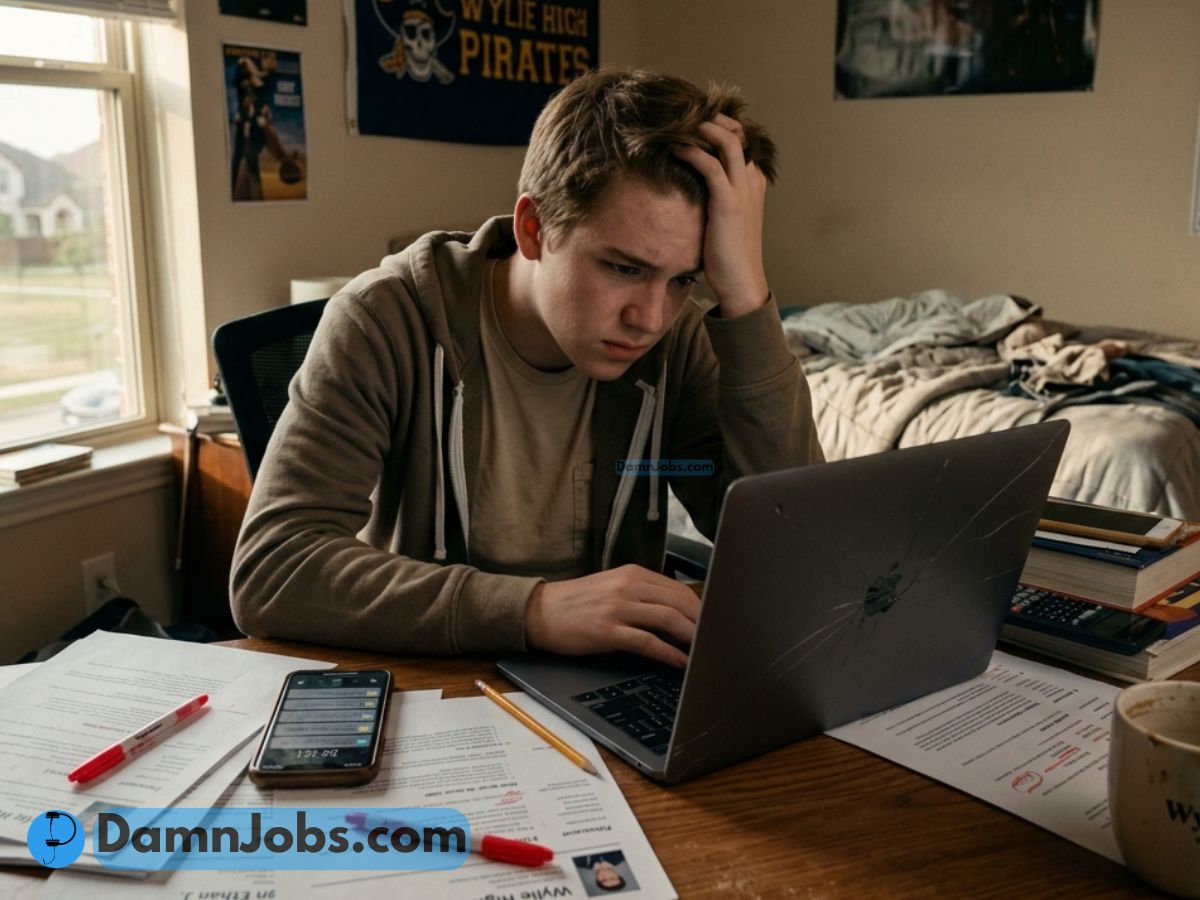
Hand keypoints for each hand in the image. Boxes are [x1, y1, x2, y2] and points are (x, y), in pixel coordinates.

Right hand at [524, 565, 700, 667]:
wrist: (540, 611)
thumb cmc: (577, 602)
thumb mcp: (612, 587)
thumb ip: (642, 594)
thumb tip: (676, 612)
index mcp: (632, 573)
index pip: (679, 589)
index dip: (701, 608)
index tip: (714, 623)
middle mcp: (628, 586)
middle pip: (680, 602)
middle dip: (703, 623)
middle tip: (717, 639)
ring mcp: (618, 608)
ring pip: (668, 620)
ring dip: (692, 637)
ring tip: (705, 652)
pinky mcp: (608, 631)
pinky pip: (648, 642)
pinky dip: (669, 653)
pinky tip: (680, 662)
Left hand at [673, 114, 769, 317]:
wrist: (740, 280)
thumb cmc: (728, 253)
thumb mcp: (725, 218)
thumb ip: (715, 197)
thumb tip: (690, 185)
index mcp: (753, 182)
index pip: (741, 140)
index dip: (720, 126)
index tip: (694, 122)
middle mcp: (751, 180)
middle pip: (737, 133)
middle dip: (712, 119)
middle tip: (684, 117)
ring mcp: (742, 190)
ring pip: (728, 142)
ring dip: (703, 129)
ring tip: (680, 127)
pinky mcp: (728, 203)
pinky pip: (711, 166)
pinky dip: (693, 153)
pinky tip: (676, 150)